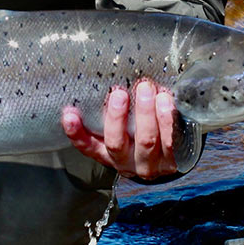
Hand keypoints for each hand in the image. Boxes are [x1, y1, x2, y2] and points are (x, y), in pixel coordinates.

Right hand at [61, 82, 177, 179]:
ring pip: (145, 140)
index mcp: (107, 154)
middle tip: (119, 93)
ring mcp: (150, 164)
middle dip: (116, 117)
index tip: (69, 114)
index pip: (86, 146)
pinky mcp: (173, 162)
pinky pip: (171, 142)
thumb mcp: (119, 129)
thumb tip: (97, 80)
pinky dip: (167, 119)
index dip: (76, 132)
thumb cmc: (139, 134)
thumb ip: (107, 113)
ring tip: (146, 89)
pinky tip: (165, 100)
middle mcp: (126, 162)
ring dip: (145, 113)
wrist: (172, 158)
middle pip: (116, 143)